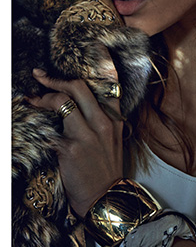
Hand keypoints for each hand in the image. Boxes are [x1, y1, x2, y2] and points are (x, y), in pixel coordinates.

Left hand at [27, 68, 123, 217]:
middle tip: (40, 77)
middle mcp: (103, 124)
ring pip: (62, 103)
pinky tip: (31, 125)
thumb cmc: (106, 172)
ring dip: (42, 99)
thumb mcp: (113, 143)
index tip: (95, 46)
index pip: (111, 85)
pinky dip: (38, 125)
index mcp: (115, 121)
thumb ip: (103, 122)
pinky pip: (50, 128)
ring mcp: (87, 135)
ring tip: (31, 100)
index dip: (103, 63)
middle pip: (79, 88)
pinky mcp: (71, 148)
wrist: (106, 200)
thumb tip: (81, 107)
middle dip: (56, 80)